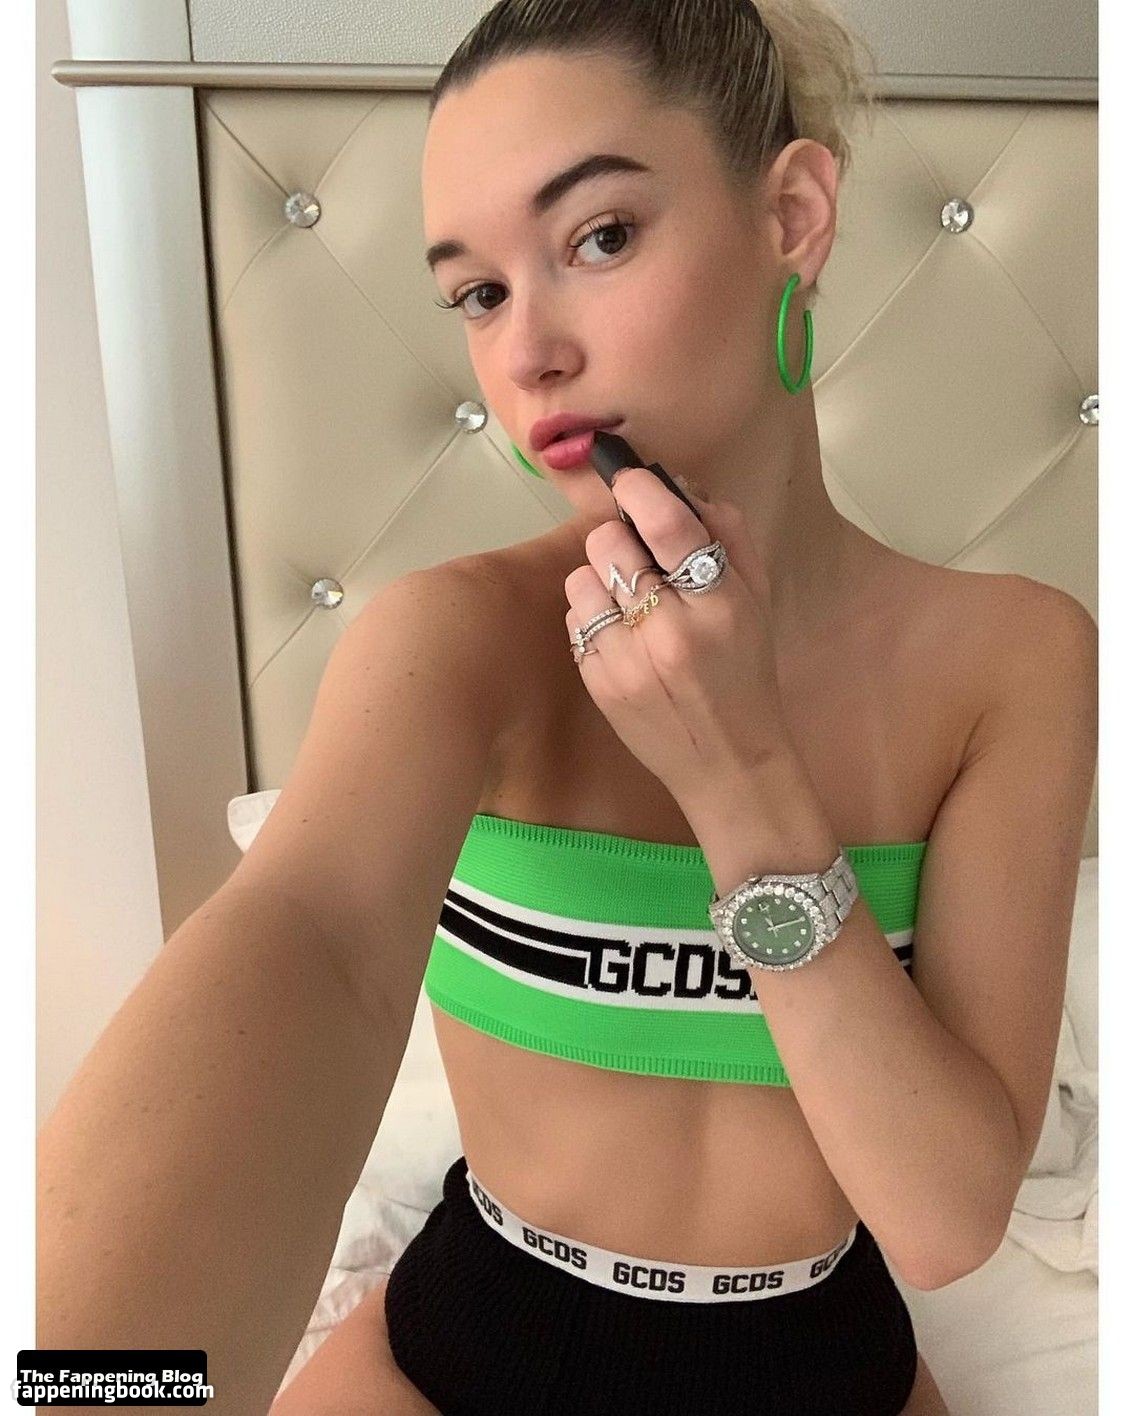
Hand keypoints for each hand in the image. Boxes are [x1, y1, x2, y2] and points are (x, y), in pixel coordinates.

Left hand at [563, 465, 792, 809]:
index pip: (667, 525)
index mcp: (718, 605)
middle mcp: (669, 631)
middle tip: (636, 557)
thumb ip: (728, 538)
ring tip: (628, 602)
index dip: (638, 490)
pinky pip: (575, 621)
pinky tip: (621, 637)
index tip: (628, 482)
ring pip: (580, 579)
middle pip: (608, 544)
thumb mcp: (756, 602)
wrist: (728, 762)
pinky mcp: (598, 684)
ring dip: (600, 579)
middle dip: (616, 539)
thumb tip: (684, 486)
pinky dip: (592, 618)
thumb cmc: (746, 674)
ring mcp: (627, 661)